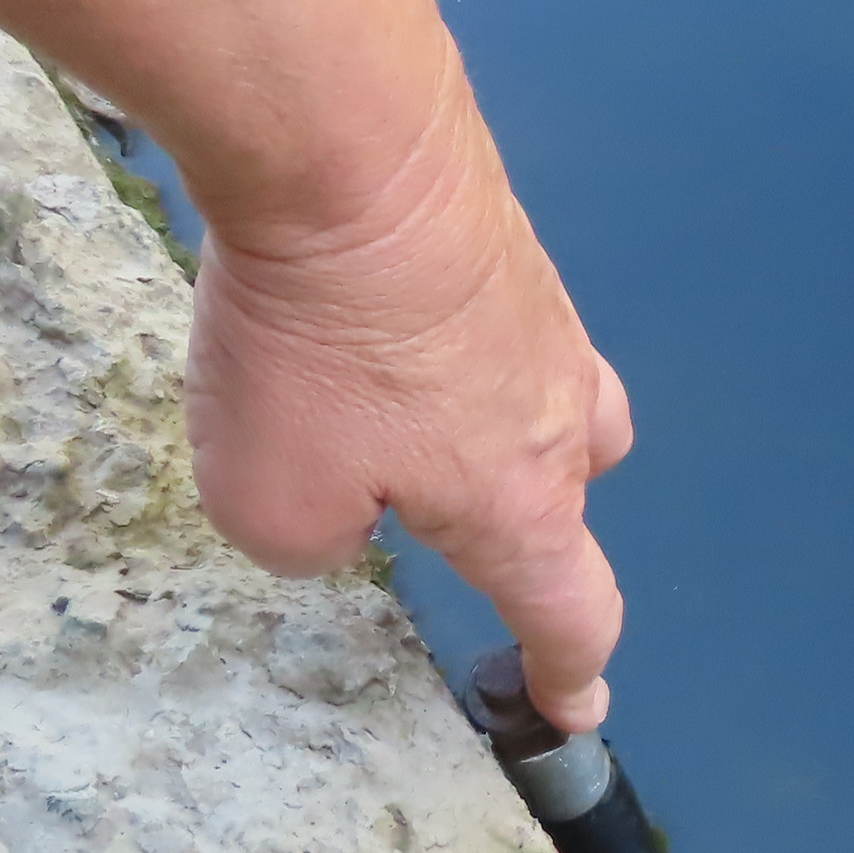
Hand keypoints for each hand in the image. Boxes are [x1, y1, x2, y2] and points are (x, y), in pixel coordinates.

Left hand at [182, 95, 632, 732]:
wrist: (347, 144)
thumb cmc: (316, 351)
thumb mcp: (269, 505)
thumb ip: (310, 549)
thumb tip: (343, 515)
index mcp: (518, 501)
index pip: (571, 609)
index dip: (571, 670)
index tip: (575, 708)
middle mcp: (554, 405)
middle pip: (584, 481)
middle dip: (545, 515)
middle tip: (476, 516)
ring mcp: (536, 306)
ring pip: (548, 384)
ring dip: (500, 411)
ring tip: (415, 407)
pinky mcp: (494, 231)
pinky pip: (488, 305)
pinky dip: (449, 326)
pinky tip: (375, 307)